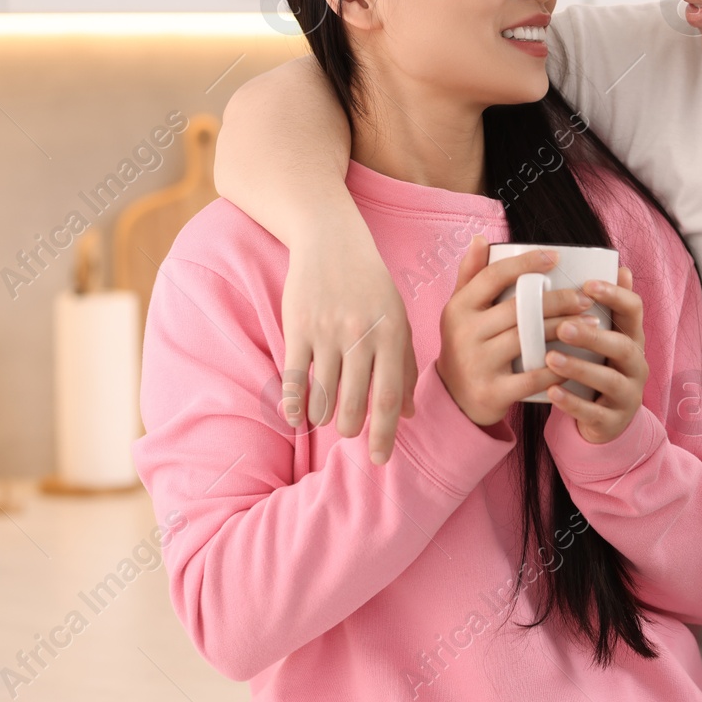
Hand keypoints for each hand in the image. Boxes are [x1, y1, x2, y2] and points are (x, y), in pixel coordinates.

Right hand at [280, 216, 418, 464]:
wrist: (331, 240)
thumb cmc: (371, 284)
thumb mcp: (397, 318)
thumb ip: (403, 365)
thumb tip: (407, 415)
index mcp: (390, 335)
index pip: (389, 398)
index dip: (384, 435)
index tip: (380, 460)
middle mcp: (360, 335)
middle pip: (354, 401)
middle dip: (351, 428)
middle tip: (350, 435)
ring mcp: (327, 331)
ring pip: (323, 393)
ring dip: (323, 417)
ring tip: (326, 422)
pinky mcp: (298, 326)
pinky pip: (294, 375)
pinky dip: (294, 402)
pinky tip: (295, 417)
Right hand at [437, 236, 589, 426]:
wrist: (453, 398)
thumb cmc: (464, 345)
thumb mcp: (459, 310)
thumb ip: (470, 275)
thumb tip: (481, 238)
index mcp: (458, 308)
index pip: (492, 276)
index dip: (524, 264)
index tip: (556, 256)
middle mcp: (465, 334)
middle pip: (518, 308)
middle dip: (557, 300)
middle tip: (585, 297)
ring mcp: (477, 364)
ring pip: (528, 340)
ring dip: (565, 330)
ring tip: (592, 323)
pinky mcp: (491, 392)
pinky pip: (532, 378)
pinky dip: (558, 368)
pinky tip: (579, 359)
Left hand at [544, 266, 647, 444]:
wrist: (604, 419)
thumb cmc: (597, 366)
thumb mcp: (604, 337)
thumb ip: (607, 307)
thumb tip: (620, 266)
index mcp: (632, 338)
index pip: (634, 311)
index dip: (615, 296)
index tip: (587, 284)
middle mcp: (636, 364)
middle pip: (623, 346)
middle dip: (593, 336)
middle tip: (562, 326)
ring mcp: (628, 394)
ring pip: (610, 380)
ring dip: (579, 368)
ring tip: (550, 358)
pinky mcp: (613, 421)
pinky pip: (594, 412)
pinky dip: (573, 403)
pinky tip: (551, 393)